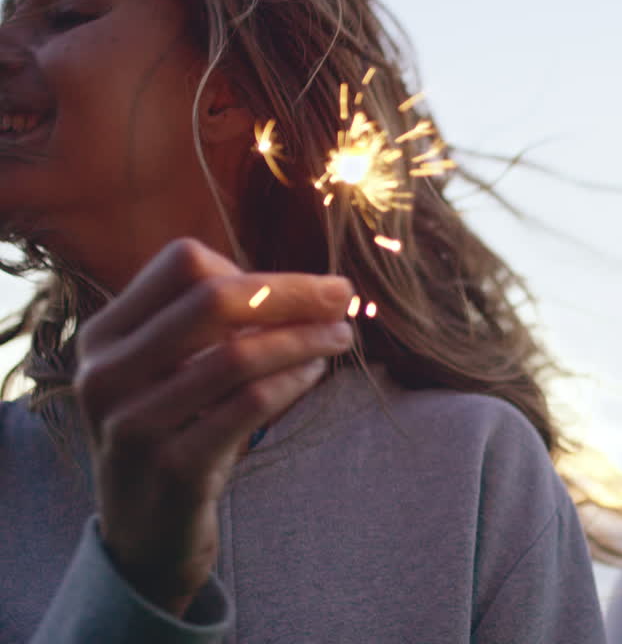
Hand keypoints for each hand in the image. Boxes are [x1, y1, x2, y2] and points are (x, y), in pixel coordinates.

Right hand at [73, 239, 353, 615]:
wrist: (143, 530)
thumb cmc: (175, 430)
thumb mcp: (173, 370)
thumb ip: (218, 326)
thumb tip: (316, 289)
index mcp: (105, 336)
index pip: (182, 265)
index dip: (251, 269)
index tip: (301, 287)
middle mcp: (107, 374)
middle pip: (212, 300)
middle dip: (291, 292)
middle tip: (342, 295)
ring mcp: (134, 422)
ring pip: (237, 354)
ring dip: (304, 337)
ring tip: (341, 335)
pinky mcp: (173, 466)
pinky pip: (249, 405)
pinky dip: (293, 380)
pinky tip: (316, 373)